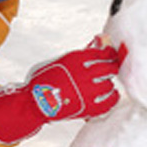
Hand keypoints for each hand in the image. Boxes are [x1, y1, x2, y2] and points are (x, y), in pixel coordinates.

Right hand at [0, 41, 119, 143]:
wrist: (35, 102)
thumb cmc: (45, 79)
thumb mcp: (61, 59)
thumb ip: (82, 52)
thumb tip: (101, 39)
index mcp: (75, 59)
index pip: (104, 52)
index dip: (110, 53)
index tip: (109, 55)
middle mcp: (83, 74)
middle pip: (111, 68)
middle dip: (111, 68)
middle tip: (108, 70)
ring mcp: (87, 92)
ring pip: (110, 85)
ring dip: (107, 84)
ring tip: (100, 85)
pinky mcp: (89, 107)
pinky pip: (110, 101)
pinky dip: (111, 97)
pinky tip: (106, 95)